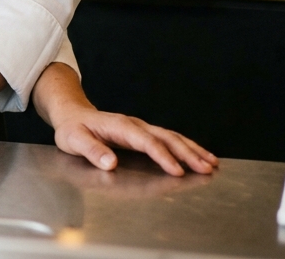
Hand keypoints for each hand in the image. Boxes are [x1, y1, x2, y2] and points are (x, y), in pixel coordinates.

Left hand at [33, 62, 217, 176]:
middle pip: (165, 137)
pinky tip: (198, 156)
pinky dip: (185, 147)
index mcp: (119, 126)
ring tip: (212, 163)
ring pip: (171, 137)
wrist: (71, 113)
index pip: (146, 142)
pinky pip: (167, 139)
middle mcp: (133, 125)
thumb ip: (92, 150)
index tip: (178, 171)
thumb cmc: (72, 129)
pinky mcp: (142, 133)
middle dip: (188, 153)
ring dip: (192, 149)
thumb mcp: (74, 139)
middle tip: (208, 168)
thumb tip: (111, 163)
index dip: (162, 156)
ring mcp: (140, 128)